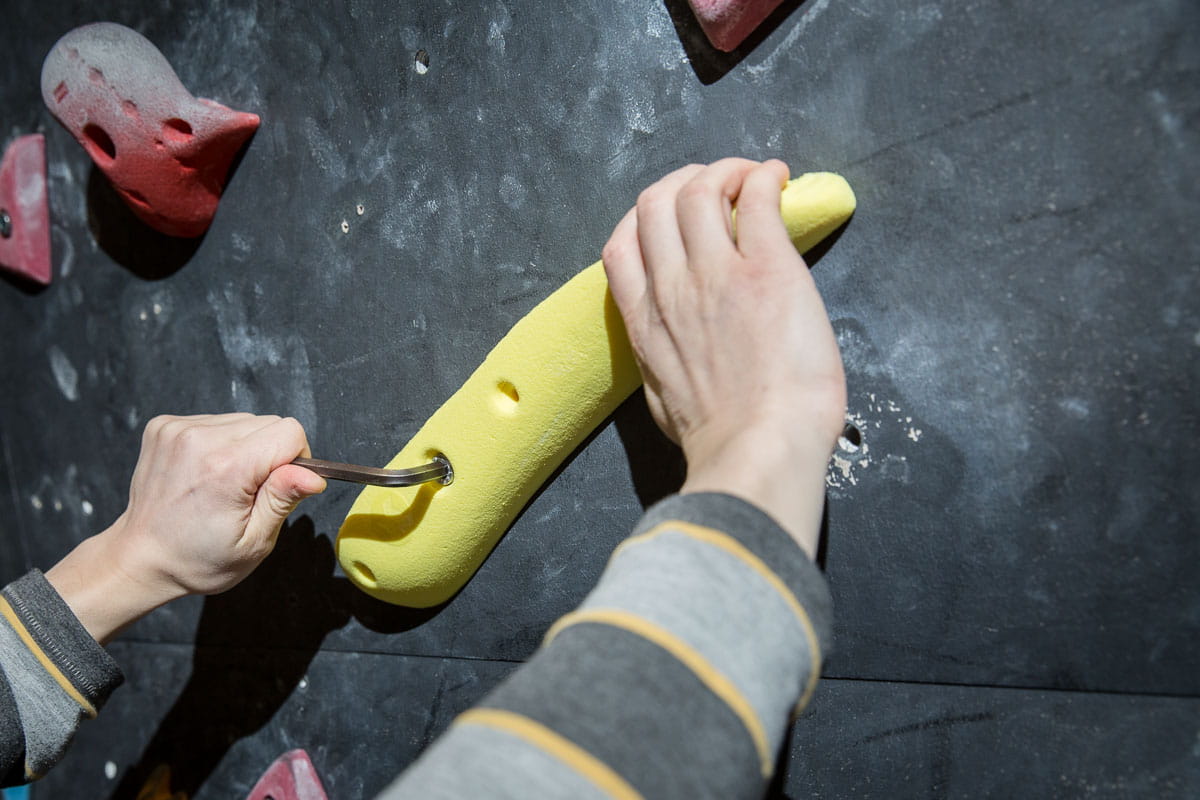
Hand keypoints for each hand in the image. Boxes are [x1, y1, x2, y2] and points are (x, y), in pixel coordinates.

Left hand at [46, 413, 325, 642]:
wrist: (140, 557)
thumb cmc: (198, 559)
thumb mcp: (254, 543)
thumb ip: (283, 500)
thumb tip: (314, 475)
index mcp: (227, 468)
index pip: (290, 432)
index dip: (295, 461)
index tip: (275, 488)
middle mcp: (200, 439)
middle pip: (269, 423)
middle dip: (269, 455)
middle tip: (245, 492)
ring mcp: (177, 428)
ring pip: (244, 421)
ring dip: (244, 448)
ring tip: (221, 484)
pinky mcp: (164, 425)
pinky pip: (216, 421)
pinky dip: (219, 443)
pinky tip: (204, 473)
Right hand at [602, 159, 845, 555]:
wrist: (759, 448)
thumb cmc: (720, 441)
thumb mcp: (663, 398)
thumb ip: (661, 360)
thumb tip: (675, 350)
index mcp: (644, 322)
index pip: (621, 245)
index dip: (644, 218)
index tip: (673, 218)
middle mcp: (671, 288)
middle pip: (655, 203)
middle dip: (684, 181)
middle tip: (719, 187)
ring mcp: (716, 274)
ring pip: (699, 190)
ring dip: (726, 171)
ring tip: (752, 177)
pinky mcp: (766, 269)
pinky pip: (756, 199)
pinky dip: (763, 178)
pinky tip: (778, 179)